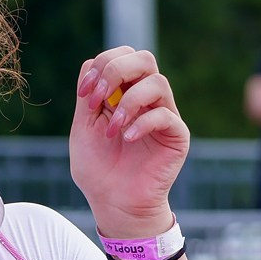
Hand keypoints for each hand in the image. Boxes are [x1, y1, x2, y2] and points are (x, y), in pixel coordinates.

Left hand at [71, 47, 188, 238]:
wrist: (114, 204)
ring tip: (113, 128)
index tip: (84, 94)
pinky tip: (127, 139)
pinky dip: (143, 123)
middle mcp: (146, 99)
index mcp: (123, 92)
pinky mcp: (177, 136)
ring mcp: (164, 115)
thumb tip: (93, 64)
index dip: (102, 65)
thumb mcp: (83, 127)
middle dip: (115, 71)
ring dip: (129, 100)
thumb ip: (88, 95)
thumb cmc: (98, 169)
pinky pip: (166, 115)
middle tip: (96, 99)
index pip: (122, 55)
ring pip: (158, 82)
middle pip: (143, 58)